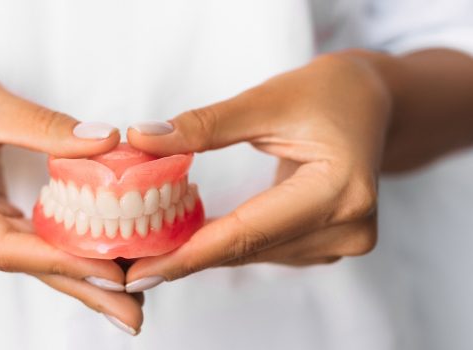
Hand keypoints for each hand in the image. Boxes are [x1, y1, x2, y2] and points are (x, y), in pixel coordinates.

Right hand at [0, 42, 142, 332]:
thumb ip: (49, 129)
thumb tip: (106, 144)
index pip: (3, 247)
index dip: (61, 261)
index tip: (113, 274)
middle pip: (18, 262)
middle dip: (78, 285)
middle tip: (130, 313)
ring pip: (25, 255)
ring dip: (74, 272)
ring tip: (124, 297)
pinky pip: (22, 238)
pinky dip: (59, 248)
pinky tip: (95, 261)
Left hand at [125, 53, 387, 289]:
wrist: (371, 103)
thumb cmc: (327, 92)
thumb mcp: (265, 100)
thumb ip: (204, 126)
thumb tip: (142, 139)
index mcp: (339, 190)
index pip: (249, 232)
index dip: (190, 254)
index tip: (141, 270)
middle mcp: (348, 226)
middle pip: (249, 248)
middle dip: (187, 256)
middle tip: (132, 262)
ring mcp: (343, 240)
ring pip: (254, 253)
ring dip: (205, 250)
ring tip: (153, 246)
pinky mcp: (330, 242)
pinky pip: (266, 248)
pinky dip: (228, 242)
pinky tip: (193, 236)